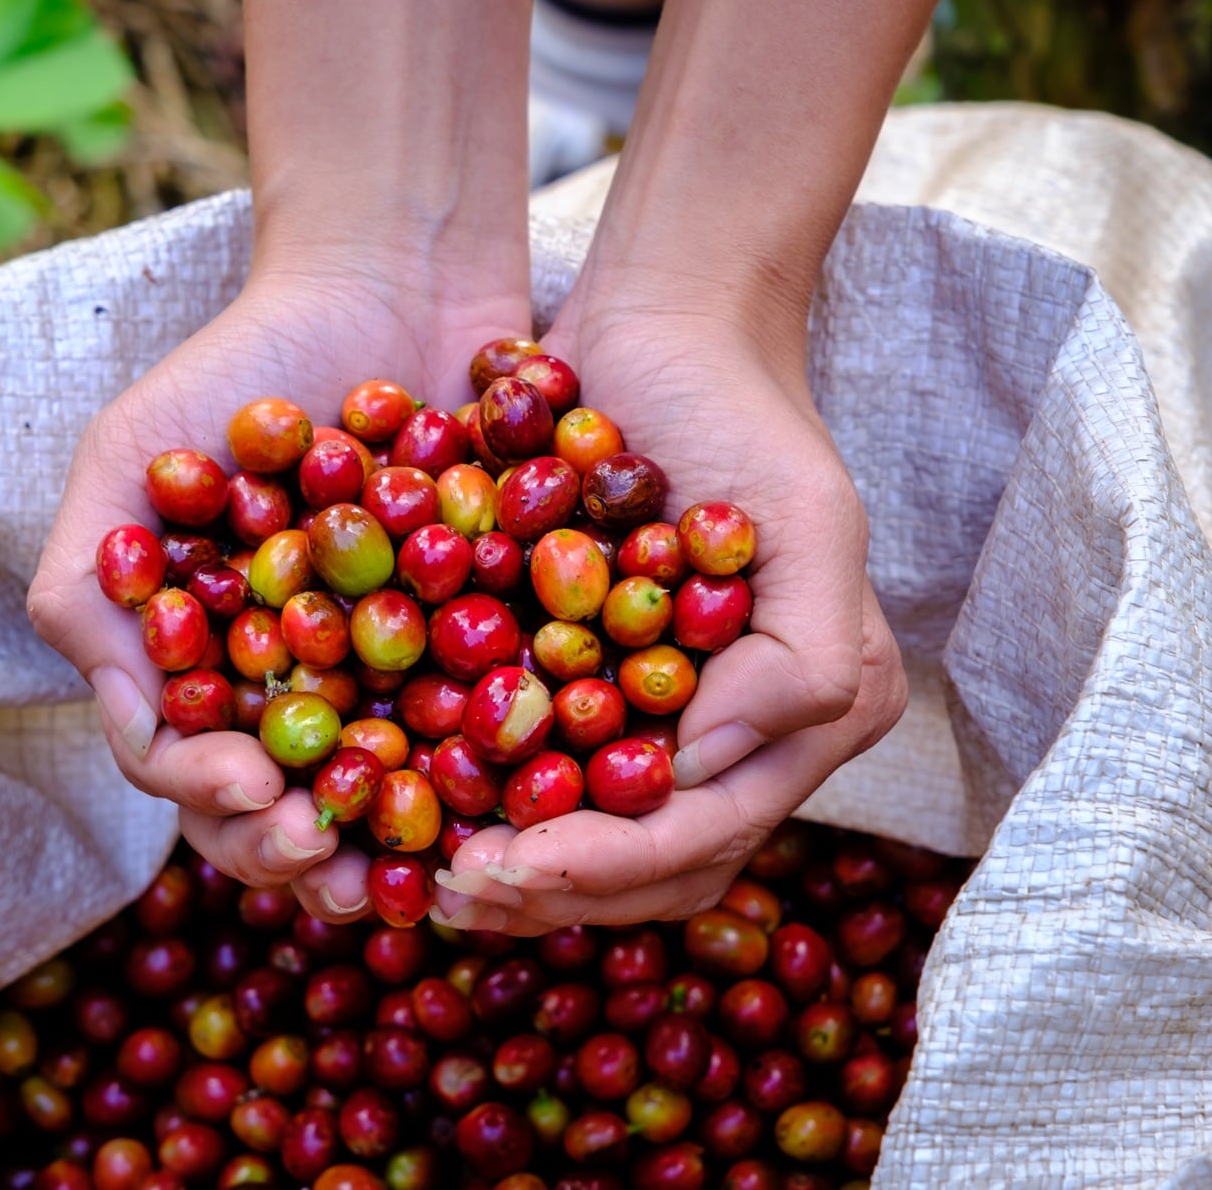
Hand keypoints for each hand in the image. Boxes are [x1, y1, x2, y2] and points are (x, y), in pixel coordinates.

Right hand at [29, 265, 528, 918]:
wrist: (393, 279)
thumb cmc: (243, 366)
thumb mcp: (129, 456)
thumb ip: (88, 586)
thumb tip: (128, 726)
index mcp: (206, 668)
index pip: (191, 770)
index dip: (213, 797)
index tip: (253, 787)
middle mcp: (297, 692)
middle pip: (284, 809)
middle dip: (296, 849)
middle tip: (325, 852)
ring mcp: (395, 679)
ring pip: (386, 800)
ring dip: (391, 850)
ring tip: (415, 868)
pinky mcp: (493, 650)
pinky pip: (492, 733)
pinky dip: (496, 776)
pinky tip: (510, 801)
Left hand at [433, 287, 906, 932]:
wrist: (663, 322)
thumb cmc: (742, 412)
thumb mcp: (810, 518)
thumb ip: (803, 659)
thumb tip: (704, 770)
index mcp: (806, 721)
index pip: (703, 837)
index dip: (608, 867)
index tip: (512, 864)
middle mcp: (735, 738)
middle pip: (640, 866)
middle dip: (548, 888)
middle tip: (450, 888)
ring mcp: (654, 714)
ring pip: (578, 833)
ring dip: (504, 866)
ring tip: (419, 870)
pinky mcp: (578, 678)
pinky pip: (525, 764)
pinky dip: (471, 795)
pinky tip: (400, 803)